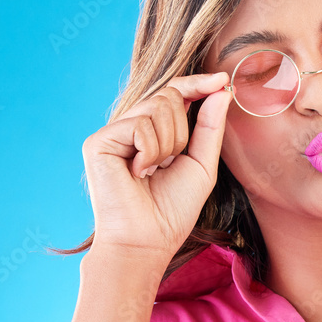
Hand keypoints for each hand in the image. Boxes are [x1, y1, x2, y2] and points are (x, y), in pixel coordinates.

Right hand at [81, 72, 232, 263]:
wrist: (147, 241)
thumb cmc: (173, 211)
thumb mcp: (202, 165)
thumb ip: (211, 127)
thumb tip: (222, 90)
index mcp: (151, 134)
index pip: (174, 94)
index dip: (197, 84)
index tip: (223, 80)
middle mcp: (129, 129)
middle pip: (169, 96)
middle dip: (183, 131)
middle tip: (171, 163)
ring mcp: (112, 134)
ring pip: (157, 107)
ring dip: (169, 144)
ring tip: (153, 172)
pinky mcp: (98, 141)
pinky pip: (140, 124)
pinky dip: (151, 151)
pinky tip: (138, 173)